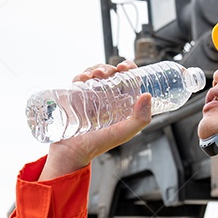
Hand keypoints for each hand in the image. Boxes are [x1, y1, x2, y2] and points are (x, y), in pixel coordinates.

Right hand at [39, 60, 152, 180]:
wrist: (71, 151)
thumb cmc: (97, 144)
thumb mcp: (123, 133)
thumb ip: (139, 119)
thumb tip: (147, 95)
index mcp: (121, 104)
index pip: (129, 80)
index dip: (129, 69)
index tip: (125, 67)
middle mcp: (107, 97)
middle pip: (111, 73)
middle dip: (109, 68)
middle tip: (106, 73)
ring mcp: (90, 95)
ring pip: (95, 73)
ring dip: (95, 68)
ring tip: (93, 75)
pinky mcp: (75, 95)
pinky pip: (79, 79)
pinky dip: (81, 74)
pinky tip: (82, 78)